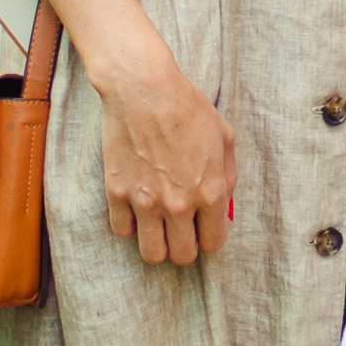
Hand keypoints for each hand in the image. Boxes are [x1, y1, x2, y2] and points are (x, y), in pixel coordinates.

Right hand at [95, 35, 235, 262]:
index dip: (209, 237)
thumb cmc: (187, 107)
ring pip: (151, 254)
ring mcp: (145, 201)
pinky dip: (129, 225)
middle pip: (182, 256)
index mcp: (210, 192)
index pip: (213, 243)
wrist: (143, 88)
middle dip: (184, 246)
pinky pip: (122, 231)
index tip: (202, 227)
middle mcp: (179, 204)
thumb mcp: (224, 138)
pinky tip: (136, 208)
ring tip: (158, 227)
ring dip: (157, 244)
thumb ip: (227, 177)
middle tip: (181, 229)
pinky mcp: (117, 193)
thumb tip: (223, 204)